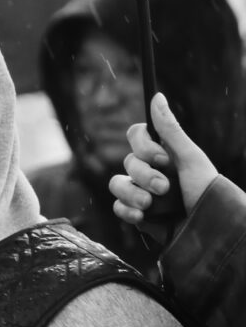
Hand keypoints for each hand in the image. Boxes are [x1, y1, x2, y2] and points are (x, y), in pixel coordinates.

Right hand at [109, 92, 216, 237]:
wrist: (209, 231)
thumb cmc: (206, 191)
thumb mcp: (190, 158)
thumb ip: (170, 129)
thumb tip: (157, 96)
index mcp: (162, 153)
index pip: (136, 136)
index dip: (143, 145)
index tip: (162, 158)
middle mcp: (149, 170)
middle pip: (127, 161)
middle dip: (145, 176)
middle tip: (166, 188)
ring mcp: (141, 191)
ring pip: (117, 183)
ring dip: (133, 193)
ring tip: (151, 205)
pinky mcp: (136, 213)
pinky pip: (117, 206)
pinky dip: (127, 210)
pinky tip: (143, 216)